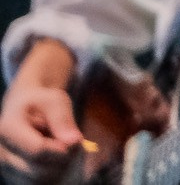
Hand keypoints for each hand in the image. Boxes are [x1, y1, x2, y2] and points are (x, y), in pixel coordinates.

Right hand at [0, 43, 81, 184]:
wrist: (24, 110)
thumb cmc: (41, 104)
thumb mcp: (55, 100)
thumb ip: (63, 118)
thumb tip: (73, 142)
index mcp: (8, 128)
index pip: (37, 150)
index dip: (62, 149)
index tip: (76, 140)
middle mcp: (2, 152)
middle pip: (39, 170)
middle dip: (63, 159)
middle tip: (71, 142)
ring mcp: (6, 168)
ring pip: (40, 180)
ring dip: (59, 167)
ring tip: (58, 147)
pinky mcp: (14, 177)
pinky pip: (40, 184)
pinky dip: (53, 173)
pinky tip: (53, 158)